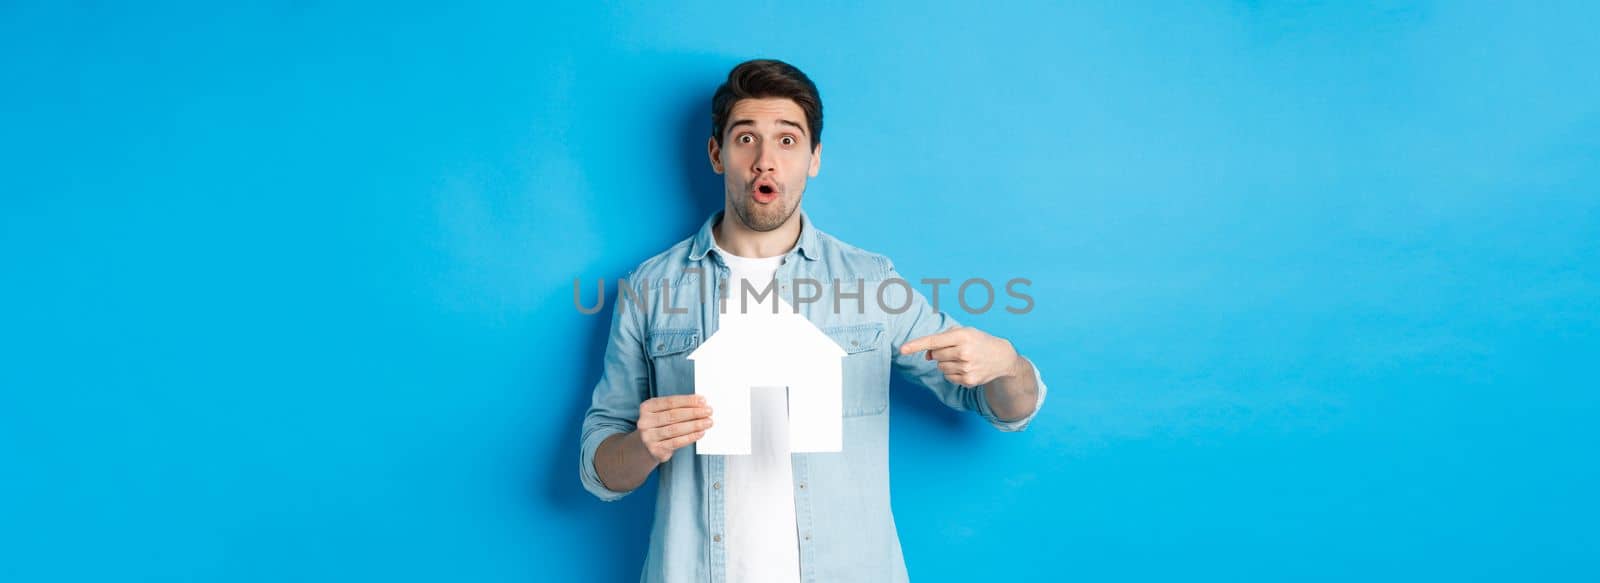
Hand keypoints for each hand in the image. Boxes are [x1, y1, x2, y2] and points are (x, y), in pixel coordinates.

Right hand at [634, 395, 713, 462]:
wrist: (646, 447)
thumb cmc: (660, 426)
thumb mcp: (663, 413)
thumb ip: (678, 408)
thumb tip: (701, 403)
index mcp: (647, 407)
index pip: (670, 402)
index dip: (688, 401)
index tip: (703, 400)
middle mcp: (645, 422)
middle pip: (673, 415)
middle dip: (694, 413)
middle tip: (709, 411)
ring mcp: (648, 437)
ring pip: (675, 429)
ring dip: (695, 425)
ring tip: (708, 422)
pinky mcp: (655, 449)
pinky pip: (676, 442)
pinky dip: (690, 437)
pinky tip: (700, 433)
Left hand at [898, 326, 1022, 387]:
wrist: (1002, 357)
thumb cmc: (978, 341)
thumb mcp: (963, 333)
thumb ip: (941, 340)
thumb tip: (926, 355)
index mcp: (962, 336)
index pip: (934, 341)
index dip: (916, 345)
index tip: (902, 349)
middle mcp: (964, 352)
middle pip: (935, 355)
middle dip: (940, 353)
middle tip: (955, 350)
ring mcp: (966, 368)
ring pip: (940, 367)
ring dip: (946, 363)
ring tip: (963, 359)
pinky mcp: (968, 381)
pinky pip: (948, 377)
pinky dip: (953, 373)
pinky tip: (966, 368)